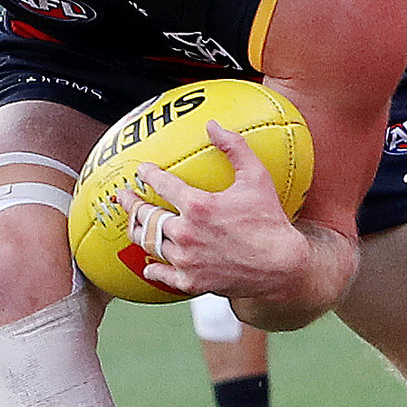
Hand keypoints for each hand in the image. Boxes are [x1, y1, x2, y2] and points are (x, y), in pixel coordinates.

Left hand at [118, 122, 307, 299]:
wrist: (282, 267)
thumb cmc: (270, 222)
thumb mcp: (257, 179)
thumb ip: (234, 148)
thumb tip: (213, 125)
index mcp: (198, 206)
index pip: (162, 184)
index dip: (148, 174)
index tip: (143, 170)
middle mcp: (186, 233)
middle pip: (145, 216)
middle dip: (130, 203)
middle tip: (124, 197)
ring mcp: (186, 259)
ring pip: (149, 243)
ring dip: (137, 231)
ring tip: (132, 224)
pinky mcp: (190, 281)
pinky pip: (160, 274)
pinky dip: (152, 268)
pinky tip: (149, 264)